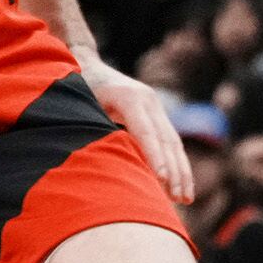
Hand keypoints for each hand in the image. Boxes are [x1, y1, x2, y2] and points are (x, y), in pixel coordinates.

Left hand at [87, 65, 193, 202]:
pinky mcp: (155, 114)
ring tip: (185, 199)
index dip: (154, 157)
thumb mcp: (81, 108)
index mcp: (128, 97)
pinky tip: (180, 185)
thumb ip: (93, 132)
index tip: (163, 180)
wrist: (88, 63)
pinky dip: (176, 164)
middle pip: (166, 139)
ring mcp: (155, 106)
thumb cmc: (77, 90)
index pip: (145, 132)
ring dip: (181, 171)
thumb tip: (101, 167)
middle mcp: (148, 99)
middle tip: (179, 198)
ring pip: (173, 141)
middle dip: (175, 171)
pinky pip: (170, 141)